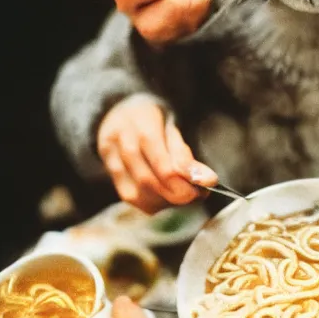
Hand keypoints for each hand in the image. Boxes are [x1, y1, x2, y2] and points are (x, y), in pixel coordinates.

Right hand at [97, 95, 216, 213]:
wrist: (120, 114)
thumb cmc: (153, 122)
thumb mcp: (172, 130)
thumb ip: (186, 156)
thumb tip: (208, 181)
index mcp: (139, 121)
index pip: (160, 157)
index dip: (182, 177)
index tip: (204, 187)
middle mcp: (119, 139)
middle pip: (146, 178)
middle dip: (176, 193)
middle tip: (197, 195)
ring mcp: (109, 158)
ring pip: (137, 192)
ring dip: (166, 200)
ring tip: (184, 196)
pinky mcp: (109, 174)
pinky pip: (130, 198)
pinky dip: (153, 203)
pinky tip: (167, 198)